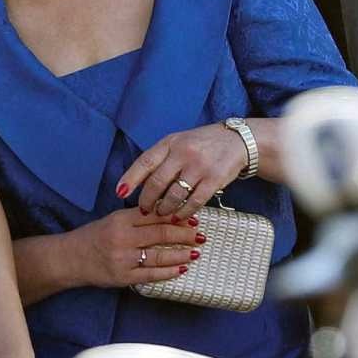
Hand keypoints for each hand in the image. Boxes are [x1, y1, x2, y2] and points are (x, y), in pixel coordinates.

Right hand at [69, 206, 203, 288]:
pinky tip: (181, 269)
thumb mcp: (112, 221)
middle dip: (185, 235)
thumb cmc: (93, 238)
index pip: (154, 215)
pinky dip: (169, 272)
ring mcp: (123, 259)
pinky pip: (151, 274)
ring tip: (196, 252)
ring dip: (181, 254)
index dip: (176, 216)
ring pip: (159, 255)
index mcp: (120, 220)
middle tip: (200, 235)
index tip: (193, 217)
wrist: (69, 259)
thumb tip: (168, 216)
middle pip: (161, 234)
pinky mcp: (123, 277)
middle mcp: (122, 238)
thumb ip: (136, 218)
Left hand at [117, 123, 249, 218]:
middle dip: (147, 200)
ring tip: (161, 213)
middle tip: (144, 209)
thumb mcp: (178, 142)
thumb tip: (137, 181)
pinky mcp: (215, 180)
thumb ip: (161, 158)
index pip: (144, 162)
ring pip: (174, 195)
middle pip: (157, 182)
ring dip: (164, 208)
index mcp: (170, 143)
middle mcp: (183, 153)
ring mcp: (199, 167)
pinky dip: (184, 212)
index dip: (130, 179)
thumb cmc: (202, 144)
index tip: (120, 193)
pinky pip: (194, 201)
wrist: (237, 141)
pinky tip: (178, 216)